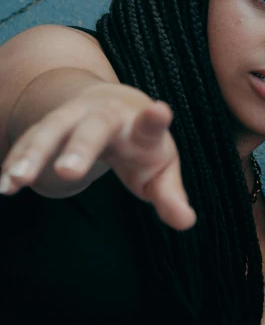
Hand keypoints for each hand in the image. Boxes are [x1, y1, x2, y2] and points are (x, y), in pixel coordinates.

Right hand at [0, 82, 196, 229]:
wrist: (112, 102)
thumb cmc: (142, 144)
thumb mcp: (161, 168)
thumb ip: (170, 195)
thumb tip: (186, 221)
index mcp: (141, 127)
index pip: (151, 123)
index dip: (156, 119)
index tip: (160, 110)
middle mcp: (107, 115)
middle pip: (93, 128)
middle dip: (80, 148)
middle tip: (69, 172)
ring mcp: (74, 116)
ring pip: (51, 130)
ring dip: (33, 154)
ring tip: (16, 181)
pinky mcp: (49, 125)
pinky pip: (29, 139)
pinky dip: (15, 160)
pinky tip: (4, 185)